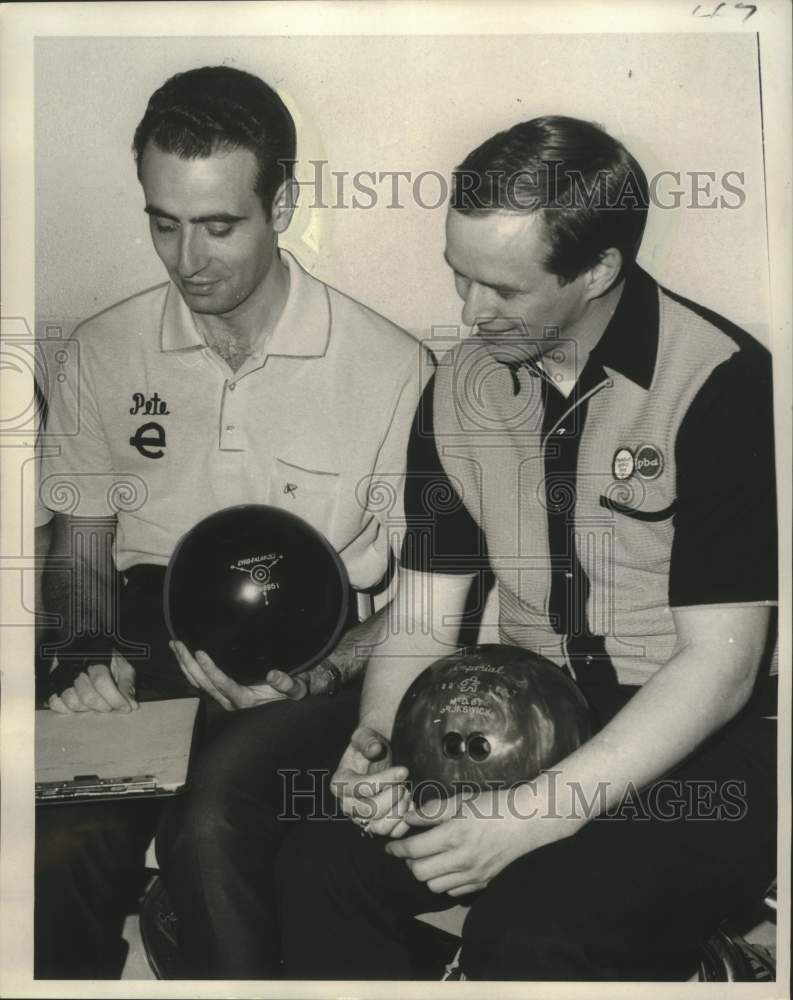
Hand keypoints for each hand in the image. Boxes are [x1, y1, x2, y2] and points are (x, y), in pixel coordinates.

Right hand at [48, 654, 136, 713]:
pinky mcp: (53, 683)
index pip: (102, 680)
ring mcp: (62, 675)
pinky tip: (79, 707)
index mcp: (95, 657)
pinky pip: (55, 701)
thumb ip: (127, 685)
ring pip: (70, 700)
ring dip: (86, 708)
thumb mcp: (123, 667)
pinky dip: (66, 709)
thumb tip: (131, 705)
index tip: (125, 708)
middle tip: (111, 708)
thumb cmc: (108, 661)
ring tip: (96, 705)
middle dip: (102, 706)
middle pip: (86, 694)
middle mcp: (76, 666)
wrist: (88, 650)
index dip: (115, 698)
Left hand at [171, 640, 308, 709]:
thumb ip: (289, 685)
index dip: (210, 669)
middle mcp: (230, 701)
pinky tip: (182, 655)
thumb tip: (274, 675)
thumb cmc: (295, 687)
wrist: (292, 693)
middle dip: (188, 663)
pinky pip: (200, 682)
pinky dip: (189, 668)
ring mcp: (223, 697)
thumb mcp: (298, 687)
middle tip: (177, 643)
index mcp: (245, 700)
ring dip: (184, 664)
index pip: (222, 684)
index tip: (200, 652)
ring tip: (175, 645)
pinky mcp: (221, 691)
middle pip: (203, 683)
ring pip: (197, 683)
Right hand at [331, 726, 411, 837]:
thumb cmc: (370, 745)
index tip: (404, 770)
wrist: (377, 757)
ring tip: (407, 794)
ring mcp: (361, 819)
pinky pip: (391, 833)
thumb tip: (374, 748)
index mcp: (340, 783)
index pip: (360, 788)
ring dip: (399, 811)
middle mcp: (347, 805)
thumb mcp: (365, 735)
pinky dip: (404, 822)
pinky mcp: (376, 826)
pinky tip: (409, 805)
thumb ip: (367, 739)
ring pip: (380, 827)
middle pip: (371, 811)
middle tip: (405, 783)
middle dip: (393, 796)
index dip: (384, 780)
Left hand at [385, 783, 575, 896]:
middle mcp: (461, 860)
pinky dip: (443, 882)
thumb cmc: (493, 805)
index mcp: (453, 836)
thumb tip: (407, 817)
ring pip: (434, 886)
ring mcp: (473, 875)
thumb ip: (432, 811)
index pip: (414, 851)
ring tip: (427, 859)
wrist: (527, 821)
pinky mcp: (482, 883)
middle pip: (420, 874)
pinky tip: (446, 868)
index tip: (390, 846)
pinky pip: (453, 892)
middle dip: (409, 863)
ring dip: (425, 874)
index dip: (397, 849)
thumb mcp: (461, 800)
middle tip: (409, 851)